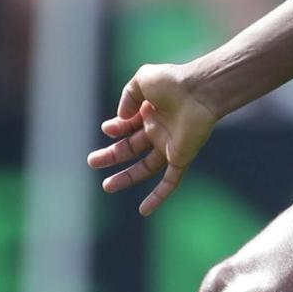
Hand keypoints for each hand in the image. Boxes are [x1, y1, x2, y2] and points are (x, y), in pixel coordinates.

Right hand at [87, 63, 217, 215]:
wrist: (200, 91)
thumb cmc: (174, 81)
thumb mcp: (143, 80)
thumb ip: (128, 96)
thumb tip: (120, 119)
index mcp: (150, 112)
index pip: (127, 127)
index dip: (116, 129)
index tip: (109, 129)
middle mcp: (159, 130)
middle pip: (131, 149)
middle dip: (111, 156)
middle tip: (92, 161)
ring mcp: (170, 145)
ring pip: (145, 168)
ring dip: (126, 178)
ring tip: (106, 186)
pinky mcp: (181, 157)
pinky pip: (170, 181)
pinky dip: (158, 196)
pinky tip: (144, 211)